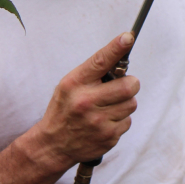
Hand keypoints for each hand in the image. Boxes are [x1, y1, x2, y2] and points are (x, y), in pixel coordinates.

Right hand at [33, 32, 139, 170]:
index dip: (116, 48)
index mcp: (75, 85)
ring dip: (124, 103)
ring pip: (131, 104)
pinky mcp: (108, 137)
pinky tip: (105, 122)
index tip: (128, 37)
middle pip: (129, 86)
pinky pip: (128, 122)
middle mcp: (86, 102)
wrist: (52, 146)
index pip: (100, 61)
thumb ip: (94, 71)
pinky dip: (120, 121)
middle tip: (121, 86)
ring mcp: (98, 122)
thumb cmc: (65, 109)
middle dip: (130, 84)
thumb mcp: (70, 85)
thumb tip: (122, 52)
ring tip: (107, 107)